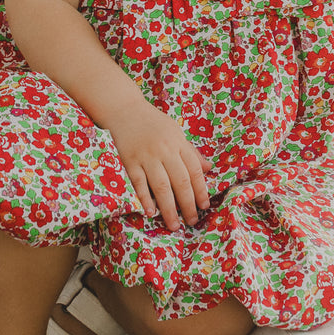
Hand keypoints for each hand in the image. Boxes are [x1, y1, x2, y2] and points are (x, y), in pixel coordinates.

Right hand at [105, 99, 212, 230]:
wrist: (124, 110)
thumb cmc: (153, 123)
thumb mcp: (176, 132)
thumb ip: (191, 152)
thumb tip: (208, 169)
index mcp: (179, 143)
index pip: (194, 170)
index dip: (201, 190)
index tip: (204, 206)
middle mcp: (165, 150)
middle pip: (180, 182)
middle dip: (188, 204)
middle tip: (192, 221)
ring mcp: (146, 156)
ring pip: (161, 186)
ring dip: (169, 208)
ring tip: (174, 225)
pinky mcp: (129, 161)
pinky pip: (139, 183)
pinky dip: (145, 199)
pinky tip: (151, 212)